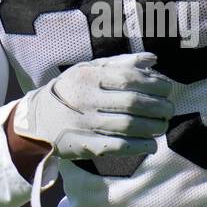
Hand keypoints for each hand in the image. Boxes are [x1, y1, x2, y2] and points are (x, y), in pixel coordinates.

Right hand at [12, 52, 174, 159]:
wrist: (37, 120)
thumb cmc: (70, 90)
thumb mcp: (89, 69)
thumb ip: (122, 63)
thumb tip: (153, 60)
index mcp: (89, 76)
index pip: (129, 78)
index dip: (154, 83)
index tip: (167, 88)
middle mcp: (86, 98)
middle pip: (133, 102)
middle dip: (158, 106)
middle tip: (169, 109)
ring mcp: (85, 123)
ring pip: (128, 125)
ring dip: (153, 127)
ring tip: (162, 125)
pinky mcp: (85, 145)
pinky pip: (118, 146)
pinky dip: (139, 146)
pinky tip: (151, 145)